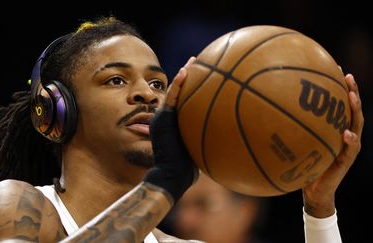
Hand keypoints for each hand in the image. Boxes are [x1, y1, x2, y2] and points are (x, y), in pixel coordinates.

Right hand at [143, 57, 197, 203]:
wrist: (170, 176)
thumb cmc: (187, 168)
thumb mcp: (200, 151)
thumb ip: (209, 140)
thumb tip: (232, 139)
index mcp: (179, 123)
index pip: (187, 101)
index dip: (196, 87)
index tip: (210, 76)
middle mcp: (170, 118)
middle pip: (180, 92)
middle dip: (190, 76)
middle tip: (202, 62)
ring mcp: (164, 118)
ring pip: (174, 91)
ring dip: (183, 74)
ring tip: (192, 60)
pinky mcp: (162, 120)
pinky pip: (171, 98)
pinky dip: (176, 85)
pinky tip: (184, 72)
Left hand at [302, 73, 363, 217]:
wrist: (314, 190)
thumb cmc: (303, 165)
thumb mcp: (295, 144)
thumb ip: (288, 129)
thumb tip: (265, 111)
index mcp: (333, 128)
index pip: (339, 103)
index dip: (339, 85)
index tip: (335, 66)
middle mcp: (344, 134)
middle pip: (352, 109)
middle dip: (351, 91)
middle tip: (347, 75)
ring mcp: (348, 147)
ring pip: (356, 125)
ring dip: (355, 110)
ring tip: (351, 96)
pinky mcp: (345, 161)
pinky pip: (350, 149)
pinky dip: (349, 140)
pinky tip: (346, 132)